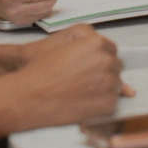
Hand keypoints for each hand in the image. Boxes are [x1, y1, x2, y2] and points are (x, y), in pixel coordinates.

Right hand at [19, 25, 136, 96]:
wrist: (31, 96)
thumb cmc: (43, 70)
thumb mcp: (66, 44)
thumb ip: (91, 45)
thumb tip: (109, 54)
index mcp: (97, 43)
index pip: (111, 50)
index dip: (98, 58)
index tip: (88, 65)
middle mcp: (107, 61)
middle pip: (115, 66)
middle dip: (103, 72)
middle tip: (82, 79)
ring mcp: (109, 83)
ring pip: (116, 84)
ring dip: (104, 87)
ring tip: (81, 91)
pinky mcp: (108, 103)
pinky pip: (112, 102)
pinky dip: (101, 103)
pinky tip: (83, 102)